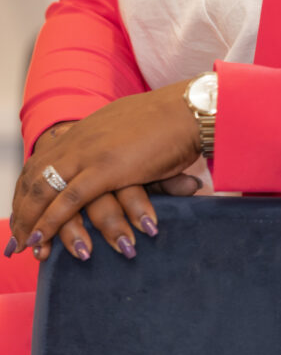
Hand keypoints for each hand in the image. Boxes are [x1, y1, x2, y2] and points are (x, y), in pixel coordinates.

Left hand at [26, 122, 203, 262]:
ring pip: (43, 189)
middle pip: (34, 175)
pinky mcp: (105, 169)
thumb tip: (117, 160)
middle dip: (21, 208)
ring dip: (29, 220)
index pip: (43, 158)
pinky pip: (67, 201)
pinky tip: (40, 239)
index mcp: (86, 128)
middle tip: (16, 236)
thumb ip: (116, 142)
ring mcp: (90, 153)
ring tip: (23, 246)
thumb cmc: (170, 120)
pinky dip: (49, 222)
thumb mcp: (131, 127)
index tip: (23, 209)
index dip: (29, 186)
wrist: (189, 109)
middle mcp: (80, 138)